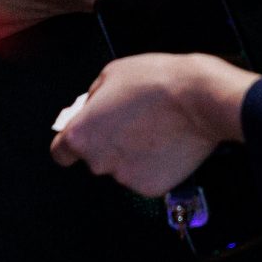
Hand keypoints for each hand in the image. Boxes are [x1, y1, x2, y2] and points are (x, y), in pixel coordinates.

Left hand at [49, 53, 258, 195]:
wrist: (200, 99)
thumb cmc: (156, 81)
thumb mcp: (112, 73)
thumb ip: (92, 97)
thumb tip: (88, 109)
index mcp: (82, 135)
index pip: (61, 153)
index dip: (72, 144)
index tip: (84, 137)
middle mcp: (98, 162)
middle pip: (95, 158)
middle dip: (108, 142)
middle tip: (131, 120)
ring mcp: (125, 178)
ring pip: (122, 166)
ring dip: (132, 153)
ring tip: (154, 127)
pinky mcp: (151, 188)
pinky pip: (146, 175)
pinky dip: (153, 164)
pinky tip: (166, 142)